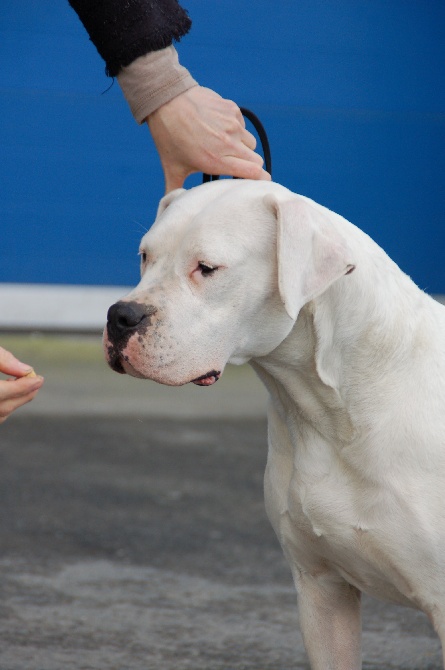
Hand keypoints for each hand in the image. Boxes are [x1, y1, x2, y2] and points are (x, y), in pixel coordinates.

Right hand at [0, 346, 43, 423]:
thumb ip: (3, 360)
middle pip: (3, 407)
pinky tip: (9, 393)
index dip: (23, 386)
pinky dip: (5, 405)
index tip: (38, 379)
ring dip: (16, 401)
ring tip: (27, 386)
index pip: (1, 393)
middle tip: (37, 382)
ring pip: (0, 414)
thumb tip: (26, 370)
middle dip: (23, 394)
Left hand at [147, 86, 270, 192]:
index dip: (261, 180)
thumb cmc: (169, 137)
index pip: (254, 172)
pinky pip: (243, 125)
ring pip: (251, 143)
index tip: (260, 183)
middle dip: (250, 166)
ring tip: (225, 146)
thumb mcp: (171, 167)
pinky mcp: (233, 110)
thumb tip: (171, 209)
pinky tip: (219, 128)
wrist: (166, 100)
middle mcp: (228, 143)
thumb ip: (174, 190)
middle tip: (236, 166)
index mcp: (216, 160)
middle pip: (256, 160)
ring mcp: (232, 125)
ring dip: (242, 147)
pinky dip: (236, 129)